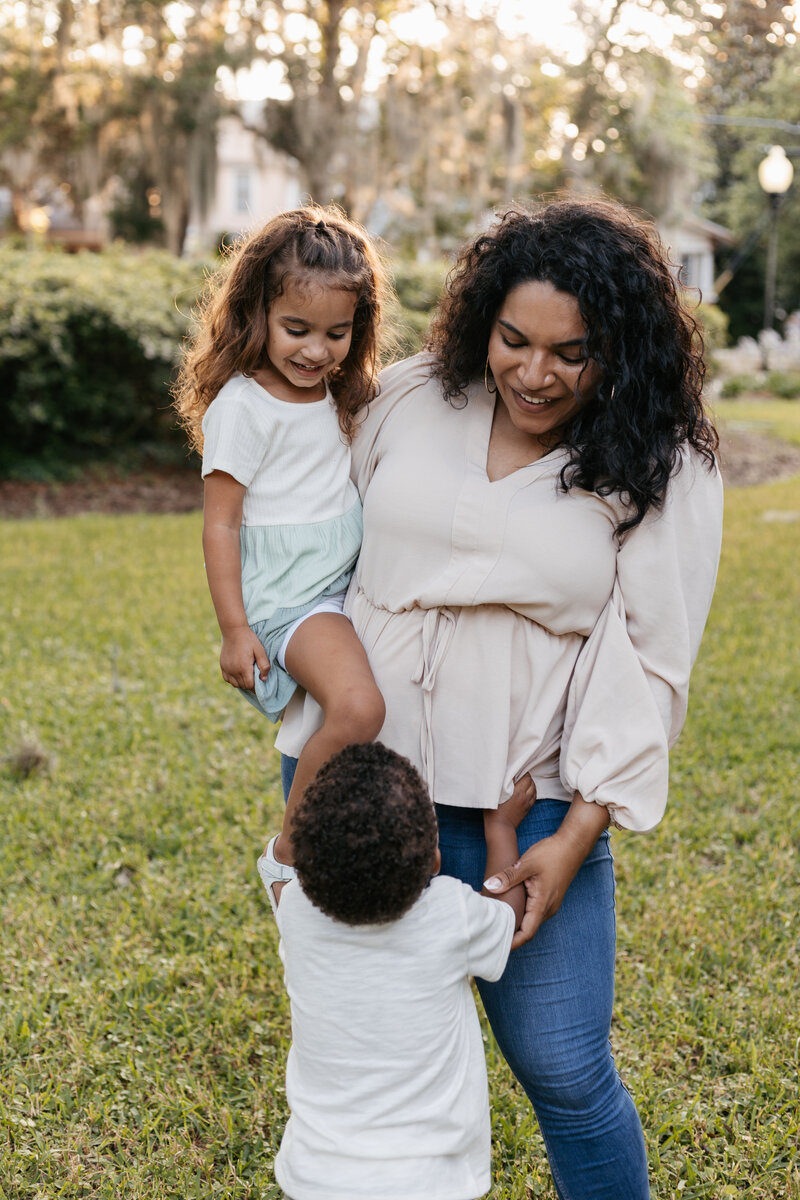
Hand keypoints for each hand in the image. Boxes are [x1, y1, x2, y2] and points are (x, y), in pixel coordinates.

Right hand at [220, 627, 269, 689]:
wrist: (233, 630)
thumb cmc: (249, 640)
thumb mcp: (260, 651)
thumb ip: (264, 665)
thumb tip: (263, 679)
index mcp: (243, 667)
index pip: (250, 685)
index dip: (256, 686)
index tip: (260, 682)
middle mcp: (233, 670)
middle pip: (243, 686)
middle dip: (250, 684)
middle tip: (255, 677)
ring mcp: (226, 668)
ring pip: (235, 684)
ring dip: (242, 682)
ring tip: (247, 675)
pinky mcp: (222, 666)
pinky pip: (227, 679)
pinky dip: (233, 679)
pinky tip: (238, 673)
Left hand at [484, 832, 583, 948]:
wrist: (572, 845)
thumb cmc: (552, 854)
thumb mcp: (527, 864)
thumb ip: (508, 876)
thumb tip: (489, 886)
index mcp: (542, 905)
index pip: (526, 933)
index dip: (512, 942)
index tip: (496, 946)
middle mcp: (548, 909)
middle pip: (527, 930)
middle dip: (510, 935)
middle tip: (490, 934)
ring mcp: (550, 903)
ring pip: (531, 921)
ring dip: (516, 924)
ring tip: (496, 922)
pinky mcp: (549, 897)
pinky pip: (534, 912)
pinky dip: (521, 914)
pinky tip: (508, 908)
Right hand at [485, 772, 535, 830]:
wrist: (500, 828)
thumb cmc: (494, 811)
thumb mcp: (494, 795)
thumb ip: (500, 784)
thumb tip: (505, 774)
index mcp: (517, 792)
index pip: (526, 777)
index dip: (522, 771)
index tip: (517, 769)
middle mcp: (524, 797)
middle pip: (531, 782)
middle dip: (527, 777)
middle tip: (520, 774)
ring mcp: (526, 803)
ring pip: (534, 789)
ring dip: (531, 784)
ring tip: (524, 781)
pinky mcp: (527, 809)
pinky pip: (534, 797)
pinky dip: (533, 792)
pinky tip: (528, 791)